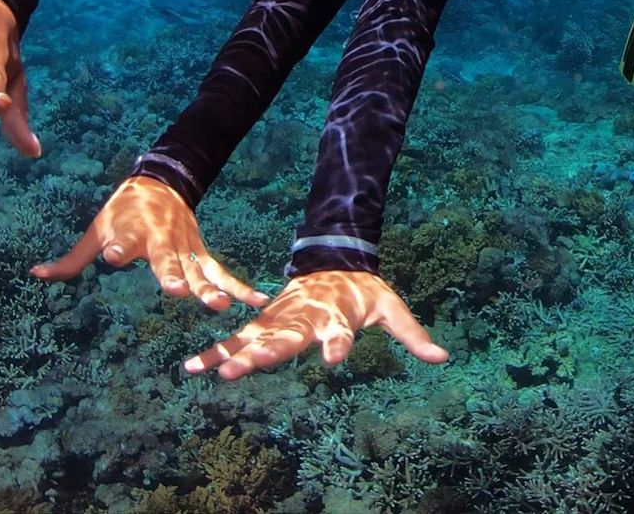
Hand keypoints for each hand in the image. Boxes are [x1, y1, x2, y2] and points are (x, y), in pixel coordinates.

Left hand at [30, 176, 267, 309]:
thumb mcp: (96, 230)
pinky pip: (221, 272)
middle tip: (176, 289)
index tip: (113, 254)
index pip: (122, 241)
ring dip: (208, 288)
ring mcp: (184, 248)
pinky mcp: (201, 253)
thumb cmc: (123, 212)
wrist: (162, 183)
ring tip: (217, 306)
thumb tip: (35, 273)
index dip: (117, 247)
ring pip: (197, 270)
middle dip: (172, 274)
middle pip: (166, 259)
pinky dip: (239, 287)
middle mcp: (160, 241)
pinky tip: (257, 300)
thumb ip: (72, 259)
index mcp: (130, 232)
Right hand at [183, 270, 446, 380]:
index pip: (340, 332)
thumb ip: (412, 333)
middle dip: (274, 350)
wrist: (333, 260)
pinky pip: (235, 339)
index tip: (335, 359)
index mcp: (337, 314)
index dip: (339, 345)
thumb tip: (444, 357)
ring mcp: (281, 318)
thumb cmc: (364, 291)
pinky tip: (189, 368)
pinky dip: (214, 352)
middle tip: (255, 363)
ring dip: (238, 354)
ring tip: (220, 372)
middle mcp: (306, 317)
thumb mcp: (391, 308)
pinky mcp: (265, 322)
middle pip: (290, 336)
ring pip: (257, 338)